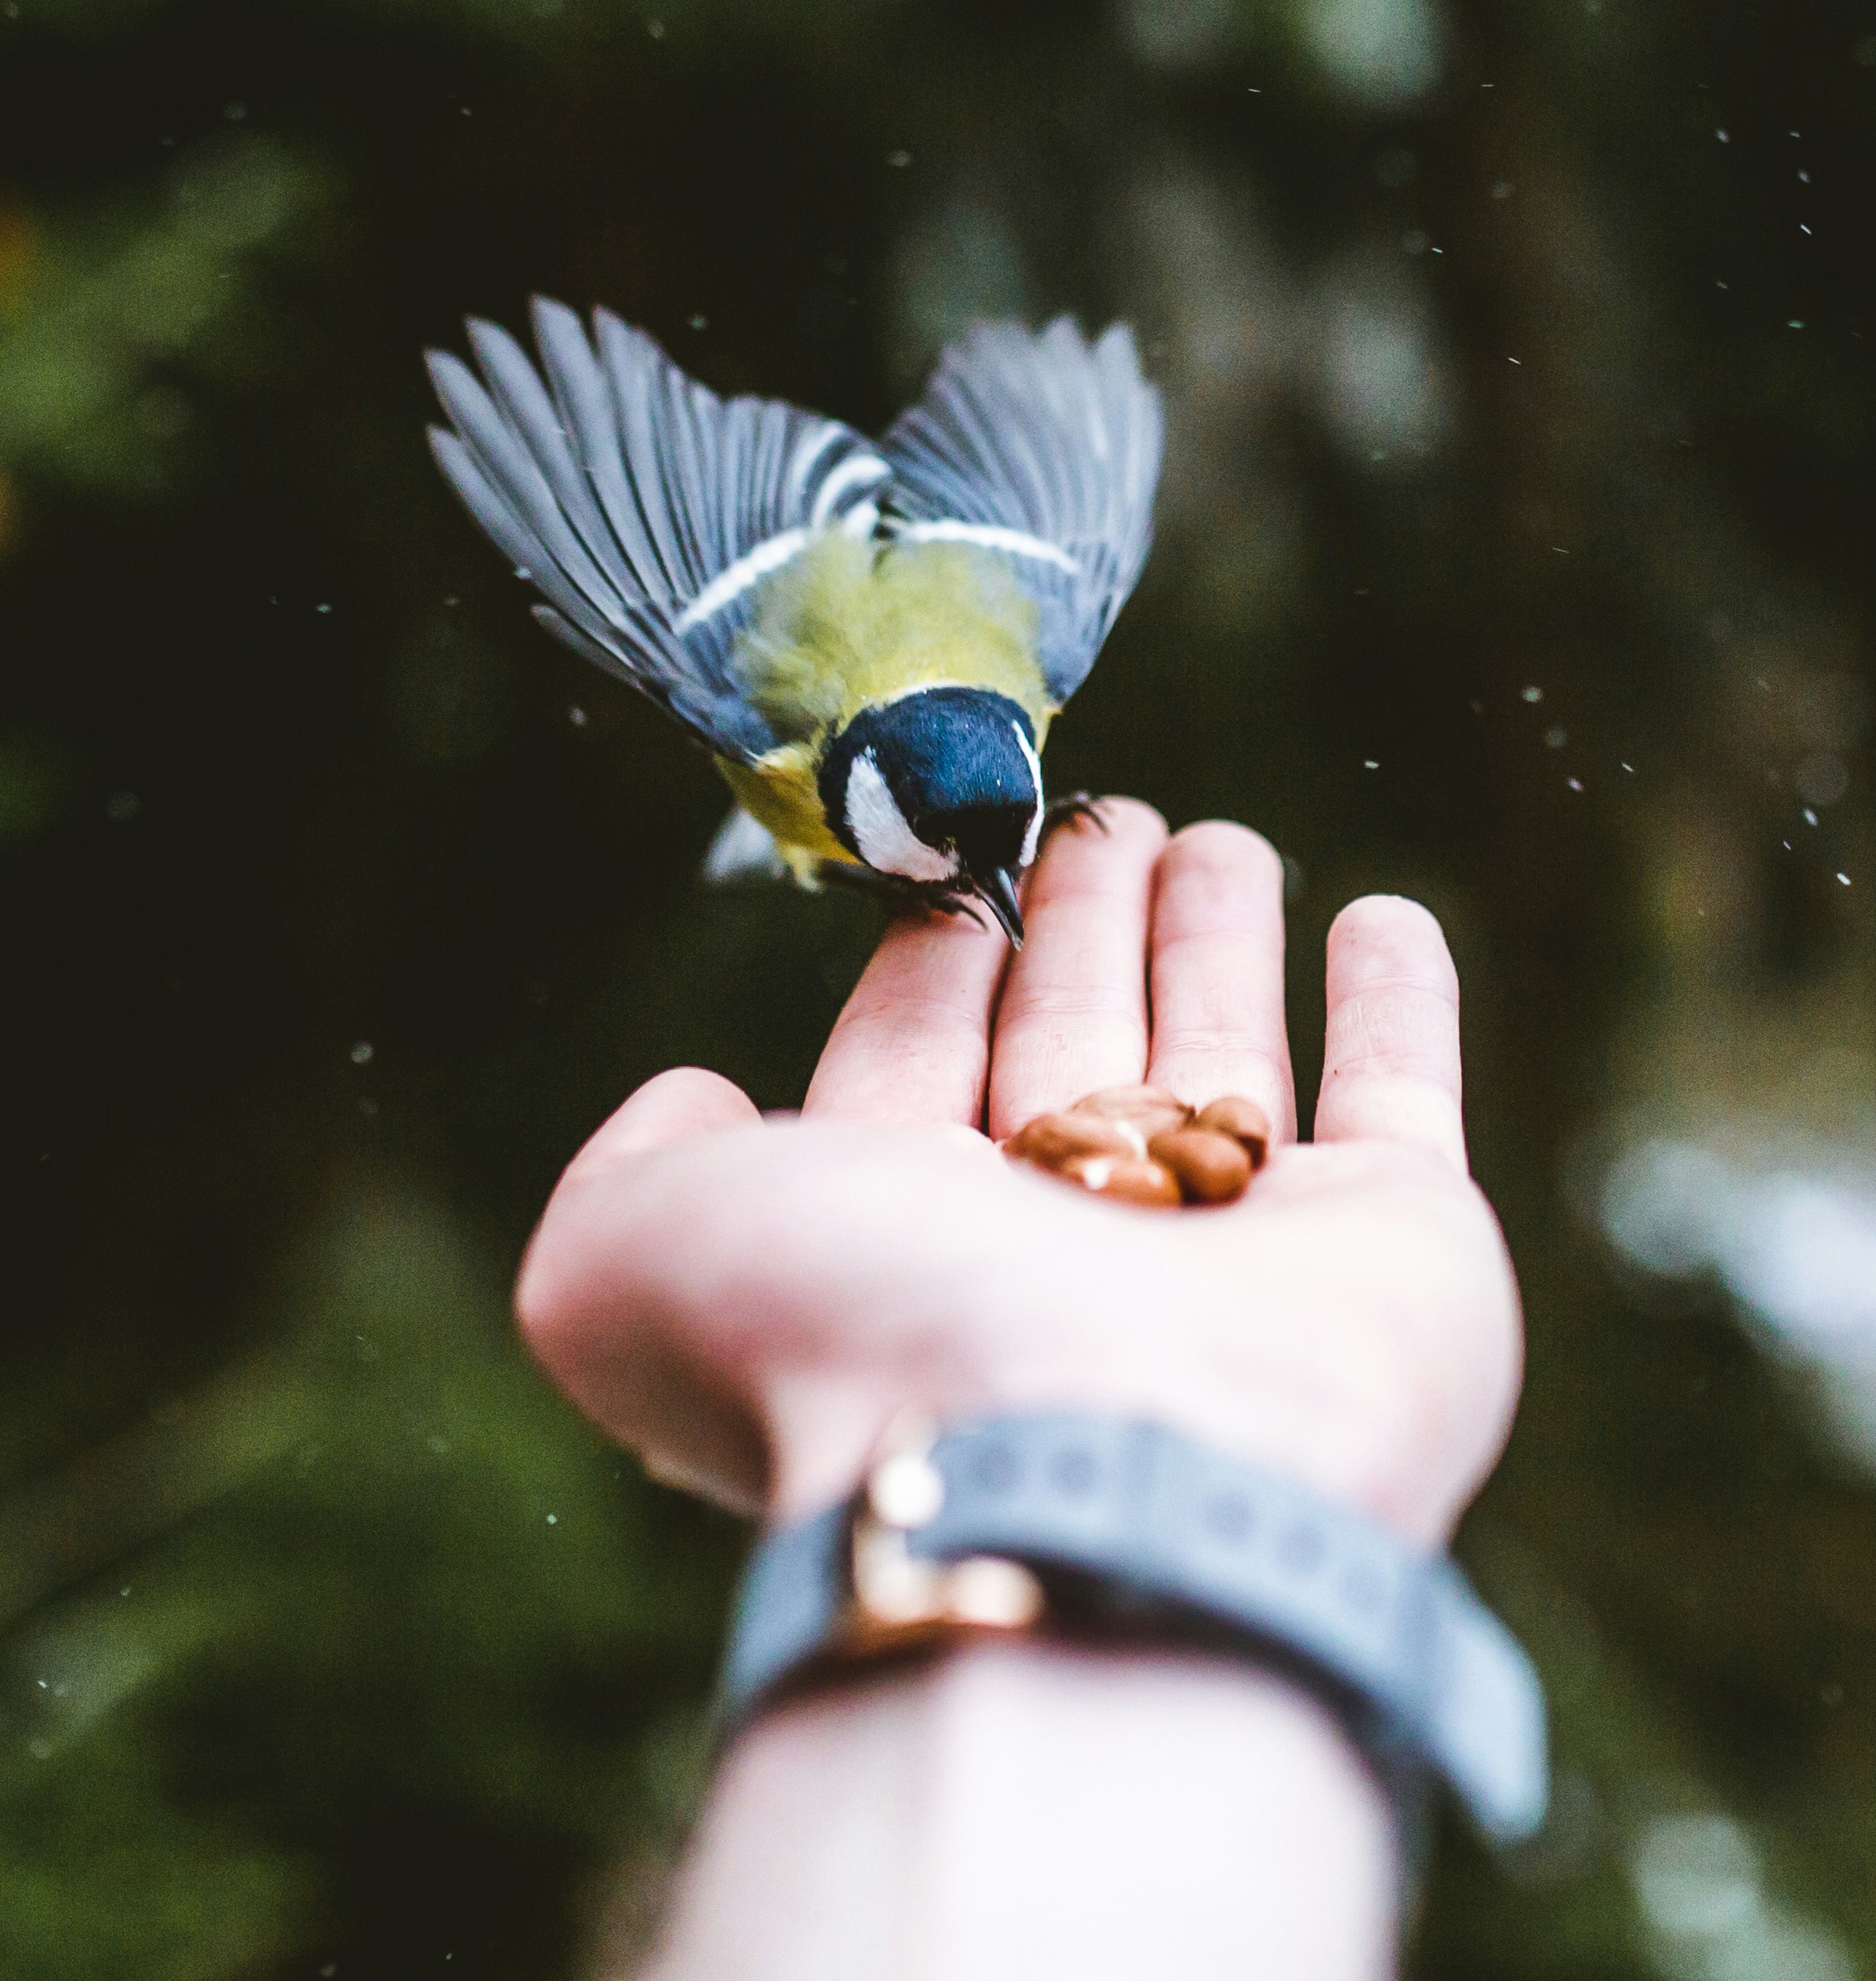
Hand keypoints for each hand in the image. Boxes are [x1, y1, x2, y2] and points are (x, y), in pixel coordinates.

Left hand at [515, 802, 1521, 1549]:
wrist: (1088, 1477)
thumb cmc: (855, 1351)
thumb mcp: (632, 1257)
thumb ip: (632, 1171)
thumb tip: (688, 1095)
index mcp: (908, 1244)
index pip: (922, 1068)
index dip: (933, 965)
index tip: (954, 874)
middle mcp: (1069, 1254)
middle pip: (1077, 1044)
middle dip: (1082, 923)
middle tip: (1103, 814)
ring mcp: (1242, 1254)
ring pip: (1223, 1056)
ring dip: (1215, 938)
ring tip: (1215, 838)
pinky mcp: (1397, 1248)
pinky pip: (1399, 1100)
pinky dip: (1400, 1009)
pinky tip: (1385, 919)